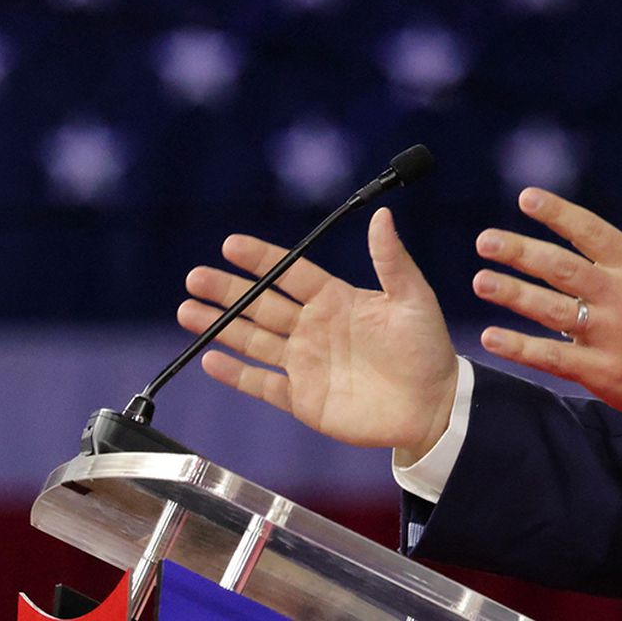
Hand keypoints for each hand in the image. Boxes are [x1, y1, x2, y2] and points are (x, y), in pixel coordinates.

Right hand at [178, 208, 459, 460]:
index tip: (231, 244)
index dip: (261, 259)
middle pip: (261, 304)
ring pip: (253, 339)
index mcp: (336, 299)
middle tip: (196, 277)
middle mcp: (313, 328)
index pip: (290, 273)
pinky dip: (236, 374)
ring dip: (221, 326)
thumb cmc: (427, 348)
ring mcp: (305, 363)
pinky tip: (210, 360)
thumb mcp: (413, 298)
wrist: (433, 405)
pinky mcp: (303, 399)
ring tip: (188, 310)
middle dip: (227, 290)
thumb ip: (392, 260)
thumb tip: (382, 215)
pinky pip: (262, 384)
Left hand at [472, 157, 621, 418]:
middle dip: (521, 253)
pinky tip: (490, 337)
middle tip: (485, 240)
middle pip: (563, 269)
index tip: (527, 198)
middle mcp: (619, 297)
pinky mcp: (601, 371)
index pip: (592, 232)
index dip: (559, 214)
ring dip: (514, 294)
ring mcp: (608, 335)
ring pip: (552, 311)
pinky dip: (521, 348)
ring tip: (481, 281)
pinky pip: (553, 358)